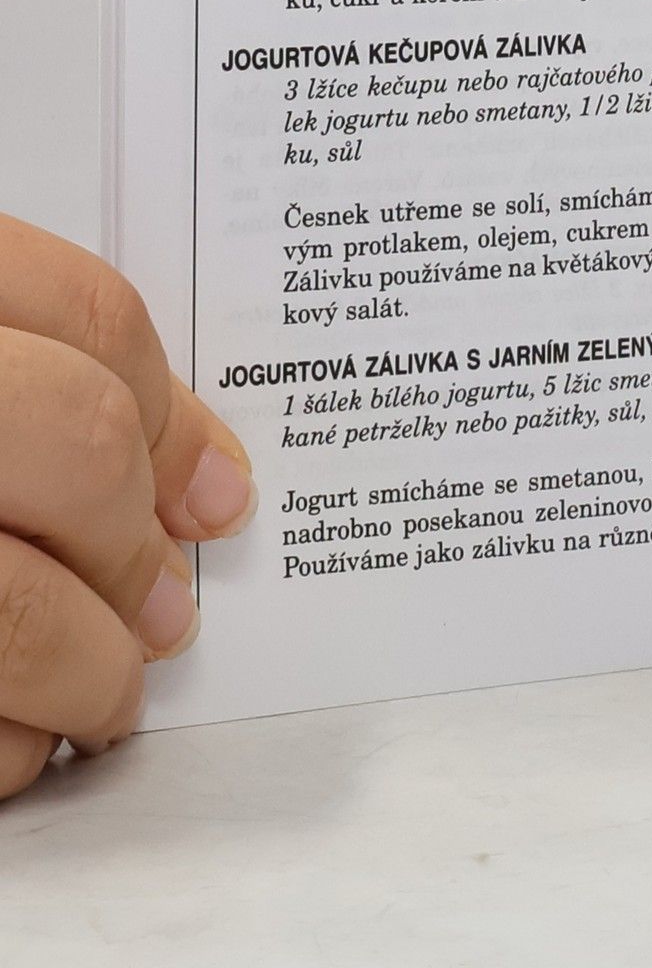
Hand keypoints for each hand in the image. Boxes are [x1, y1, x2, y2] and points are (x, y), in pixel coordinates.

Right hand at [0, 215, 254, 800]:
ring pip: (13, 601)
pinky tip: (16, 742)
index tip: (218, 497)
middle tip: (167, 612)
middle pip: (79, 442)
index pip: (94, 319)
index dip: (176, 414)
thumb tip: (211, 487)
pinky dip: (1, 743)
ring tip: (104, 696)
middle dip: (138, 545)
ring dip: (85, 671)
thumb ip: (59, 388)